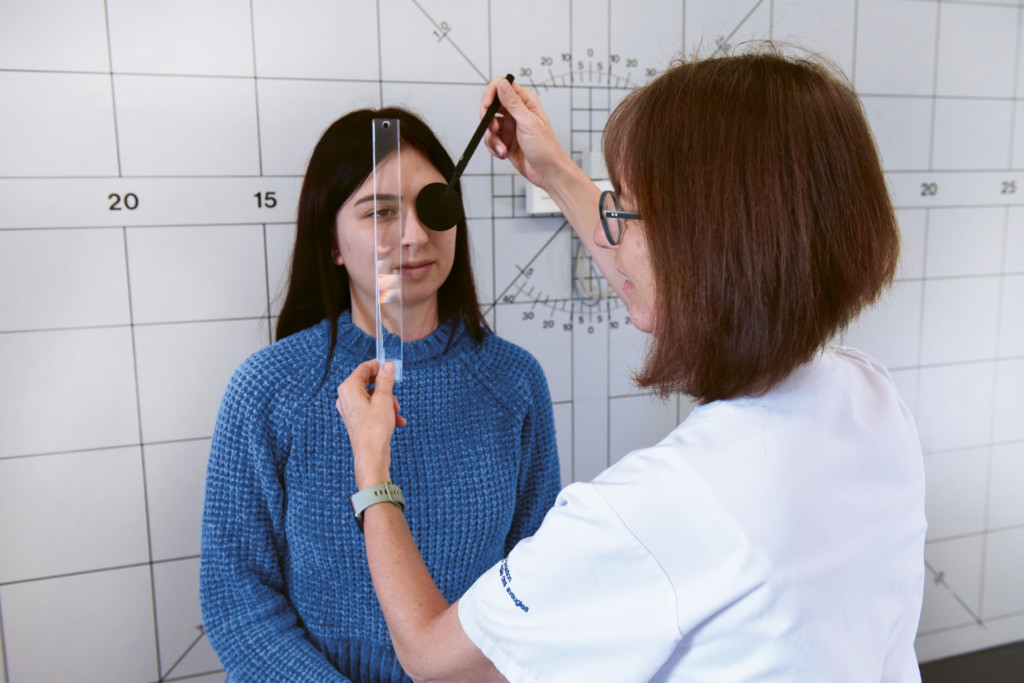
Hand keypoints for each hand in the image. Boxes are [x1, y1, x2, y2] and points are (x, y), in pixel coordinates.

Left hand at [336, 360, 406, 487]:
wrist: (371, 456)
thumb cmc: (374, 429)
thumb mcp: (384, 399)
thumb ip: (385, 379)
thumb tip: (387, 365)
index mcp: (348, 388)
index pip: (363, 368)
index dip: (378, 366)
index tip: (391, 366)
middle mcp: (346, 398)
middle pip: (368, 383)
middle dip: (386, 388)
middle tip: (396, 393)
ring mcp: (351, 410)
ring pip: (372, 397)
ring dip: (388, 402)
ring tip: (396, 412)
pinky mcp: (357, 420)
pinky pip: (372, 409)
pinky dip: (384, 412)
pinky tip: (397, 421)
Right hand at [481, 76, 573, 190]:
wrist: (547, 172)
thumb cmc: (545, 147)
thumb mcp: (528, 122)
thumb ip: (513, 102)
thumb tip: (502, 83)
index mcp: (525, 102)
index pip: (502, 86)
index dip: (491, 93)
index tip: (487, 106)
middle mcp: (516, 112)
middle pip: (491, 105)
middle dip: (487, 119)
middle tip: (493, 129)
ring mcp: (510, 126)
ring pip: (488, 124)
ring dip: (492, 138)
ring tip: (502, 147)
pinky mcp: (505, 139)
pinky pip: (491, 139)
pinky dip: (494, 147)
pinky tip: (504, 153)